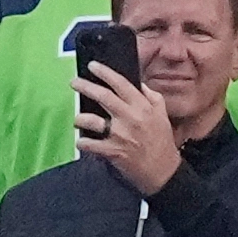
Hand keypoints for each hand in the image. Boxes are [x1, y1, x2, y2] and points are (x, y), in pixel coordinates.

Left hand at [74, 60, 182, 194]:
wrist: (163, 171)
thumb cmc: (162, 141)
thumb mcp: (162, 114)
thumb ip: (151, 97)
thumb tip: (139, 84)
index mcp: (142, 106)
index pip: (121, 83)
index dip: (104, 72)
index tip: (92, 66)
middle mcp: (130, 118)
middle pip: (103, 96)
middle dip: (85, 86)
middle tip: (74, 82)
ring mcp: (120, 135)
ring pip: (91, 120)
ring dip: (80, 118)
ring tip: (78, 119)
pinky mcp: (112, 152)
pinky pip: (90, 144)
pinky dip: (82, 142)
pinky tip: (81, 142)